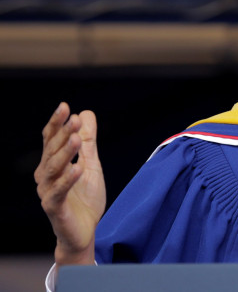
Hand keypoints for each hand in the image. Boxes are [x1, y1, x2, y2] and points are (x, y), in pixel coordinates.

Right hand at [34, 102, 105, 264]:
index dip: (57, 124)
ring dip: (64, 153)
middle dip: (63, 134)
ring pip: (53, 169)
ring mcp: (48, 192)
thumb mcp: (91, 165)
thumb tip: (86, 113)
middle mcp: (46, 176)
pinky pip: (59, 192)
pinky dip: (67, 179)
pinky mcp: (54, 208)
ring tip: (76, 139)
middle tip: (74, 120)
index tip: (65, 107)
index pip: (51, 140)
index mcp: (52, 164)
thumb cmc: (84, 199)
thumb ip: (88, 142)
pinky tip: (77, 168)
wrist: (85, 231)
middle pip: (52, 151)